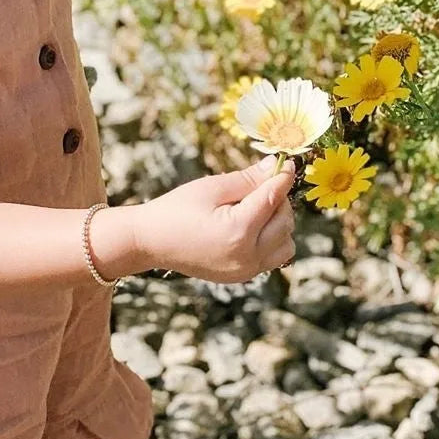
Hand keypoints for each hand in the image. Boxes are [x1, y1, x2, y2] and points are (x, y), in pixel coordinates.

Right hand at [130, 156, 296, 282]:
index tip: (287, 163)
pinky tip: (249, 226)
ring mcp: (246, 270)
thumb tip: (275, 166)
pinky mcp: (243, 276)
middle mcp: (248, 256)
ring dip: (279, 223)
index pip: (274, 198)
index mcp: (239, 231)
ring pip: (286, 244)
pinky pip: (273, 257)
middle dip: (279, 199)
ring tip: (254, 208)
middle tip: (259, 184)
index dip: (283, 177)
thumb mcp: (211, 188)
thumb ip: (247, 179)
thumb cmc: (177, 209)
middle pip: (285, 222)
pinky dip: (271, 239)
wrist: (151, 242)